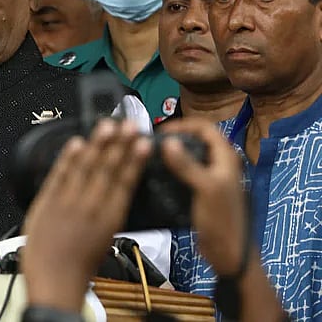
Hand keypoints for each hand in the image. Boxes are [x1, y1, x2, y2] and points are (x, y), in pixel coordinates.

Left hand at [22, 119, 151, 310]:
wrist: (54, 283)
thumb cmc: (79, 265)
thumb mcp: (105, 239)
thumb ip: (109, 212)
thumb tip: (117, 189)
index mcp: (109, 219)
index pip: (125, 182)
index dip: (134, 160)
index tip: (143, 143)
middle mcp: (90, 207)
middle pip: (107, 169)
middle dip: (120, 144)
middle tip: (129, 124)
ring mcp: (67, 203)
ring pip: (84, 167)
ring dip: (96, 144)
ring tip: (107, 125)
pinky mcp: (46, 202)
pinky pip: (58, 174)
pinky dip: (67, 158)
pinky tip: (76, 142)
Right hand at [159, 118, 246, 275]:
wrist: (229, 254)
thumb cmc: (222, 219)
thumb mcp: (205, 189)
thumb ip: (187, 165)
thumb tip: (167, 142)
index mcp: (226, 158)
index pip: (205, 128)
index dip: (183, 125)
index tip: (161, 132)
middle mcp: (219, 164)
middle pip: (196, 141)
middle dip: (175, 139)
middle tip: (152, 145)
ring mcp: (210, 179)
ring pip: (189, 158)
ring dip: (172, 155)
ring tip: (151, 158)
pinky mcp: (201, 193)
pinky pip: (185, 175)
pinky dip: (172, 171)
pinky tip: (157, 176)